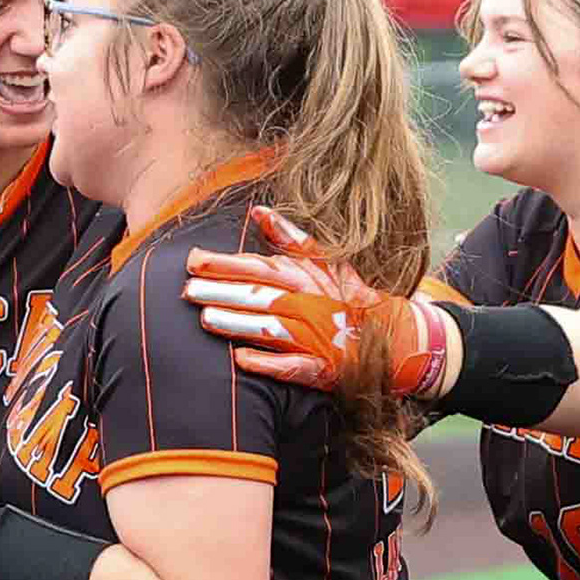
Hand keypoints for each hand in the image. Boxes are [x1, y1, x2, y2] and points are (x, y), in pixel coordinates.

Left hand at [182, 209, 448, 397]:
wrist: (394, 337)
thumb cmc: (350, 297)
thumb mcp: (327, 261)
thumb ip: (290, 238)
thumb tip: (257, 211)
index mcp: (305, 278)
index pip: (259, 267)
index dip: (225, 264)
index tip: (192, 259)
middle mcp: (307, 304)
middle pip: (259, 295)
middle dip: (222, 292)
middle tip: (186, 290)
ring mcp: (314, 337)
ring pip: (270, 328)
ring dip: (237, 324)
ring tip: (205, 320)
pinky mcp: (321, 368)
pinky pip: (292, 366)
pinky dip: (268, 363)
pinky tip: (241, 360)